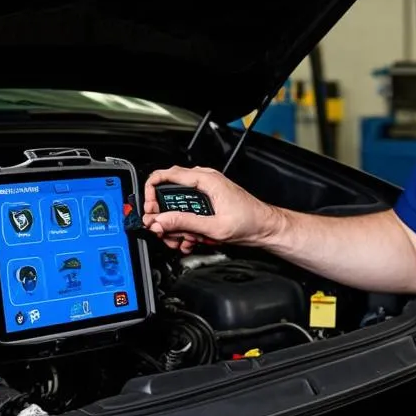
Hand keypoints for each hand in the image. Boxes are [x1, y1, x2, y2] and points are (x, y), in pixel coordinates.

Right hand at [142, 165, 280, 254]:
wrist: (266, 229)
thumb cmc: (250, 221)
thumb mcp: (213, 226)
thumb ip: (184, 222)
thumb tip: (160, 221)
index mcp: (205, 179)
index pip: (164, 176)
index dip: (150, 193)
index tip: (149, 211)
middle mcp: (203, 181)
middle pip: (168, 195)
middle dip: (166, 217)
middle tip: (167, 232)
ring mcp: (205, 192)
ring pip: (177, 207)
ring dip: (176, 226)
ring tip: (185, 239)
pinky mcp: (207, 204)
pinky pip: (187, 213)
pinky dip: (186, 228)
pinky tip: (191, 239)